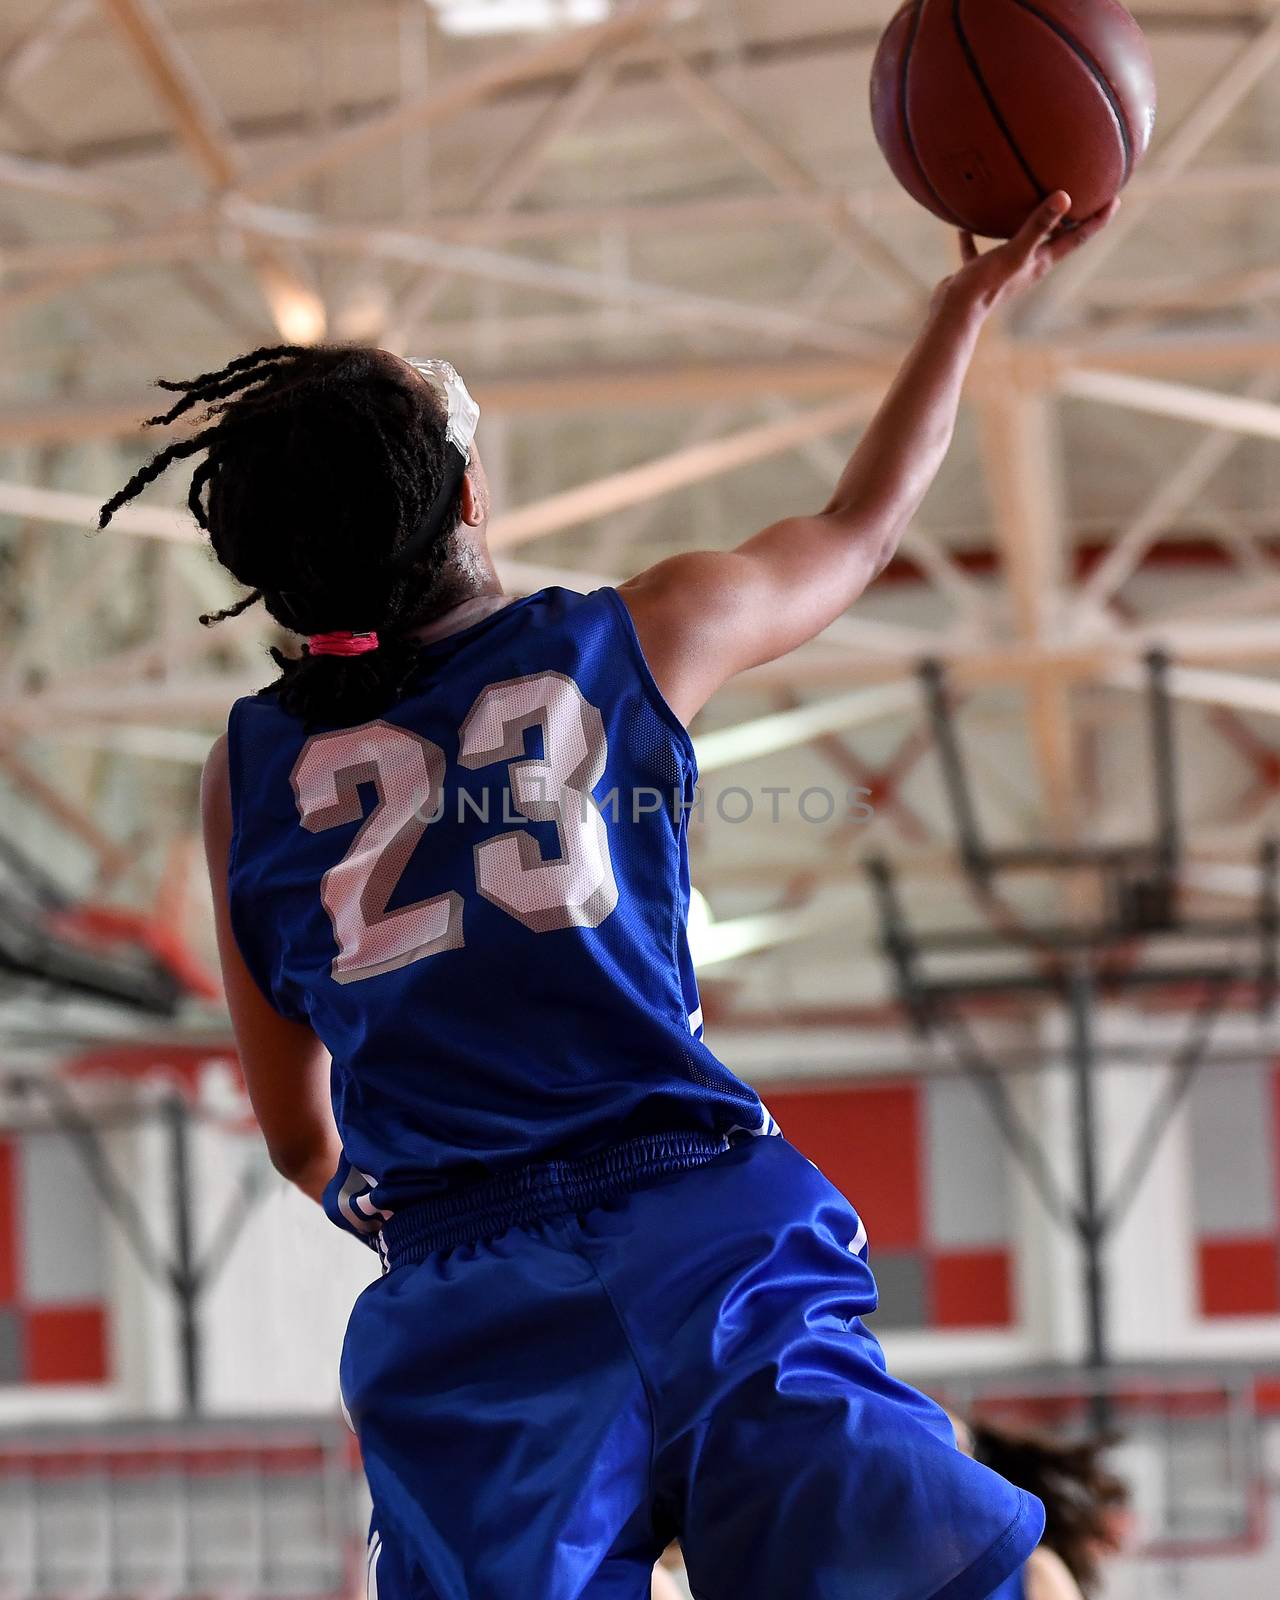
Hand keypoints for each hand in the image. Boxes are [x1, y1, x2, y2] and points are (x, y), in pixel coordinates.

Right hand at [934, 191, 1117, 316]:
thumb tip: (1065, 196)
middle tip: (1081, 193)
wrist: (954, 313)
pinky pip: (981, 249)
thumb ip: (1038, 225)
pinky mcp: (981, 272)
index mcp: (1041, 262)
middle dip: (1070, 218)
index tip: (1115, 199)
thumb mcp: (1015, 251)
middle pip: (1056, 239)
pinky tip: (965, 223)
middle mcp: (1027, 266)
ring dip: (1026, 225)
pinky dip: (976, 237)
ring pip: (1020, 242)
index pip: (1077, 239)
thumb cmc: (988, 283)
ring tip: (1028, 201)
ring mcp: (1005, 269)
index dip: (1097, 220)